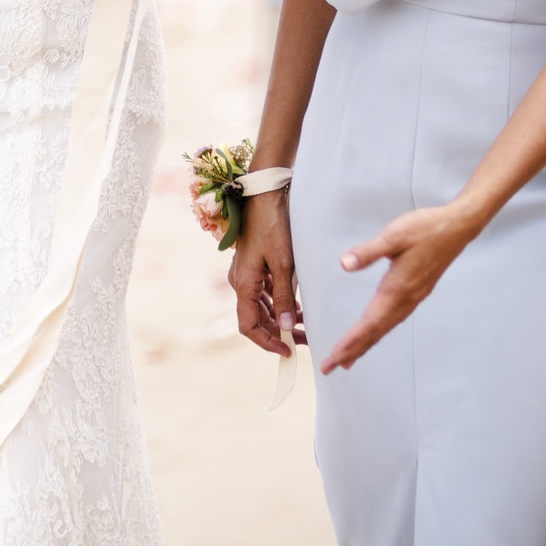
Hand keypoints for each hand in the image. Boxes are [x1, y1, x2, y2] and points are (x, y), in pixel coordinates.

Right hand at [230, 188, 304, 357]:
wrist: (265, 194)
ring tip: (305, 324)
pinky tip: (296, 304)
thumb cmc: (273, 226)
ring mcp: (246, 272)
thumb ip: (283, 297)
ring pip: (261, 306)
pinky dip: (279, 302)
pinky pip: (263, 291)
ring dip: (279, 318)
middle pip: (255, 318)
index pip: (249, 326)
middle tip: (304, 340)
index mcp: (243, 284)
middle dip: (278, 332)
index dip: (267, 343)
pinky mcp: (253, 264)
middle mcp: (240, 281)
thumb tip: (284, 327)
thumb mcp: (282, 264)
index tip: (288, 351)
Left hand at [320, 200, 477, 372]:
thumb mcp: (394, 235)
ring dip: (365, 343)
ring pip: (385, 327)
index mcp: (397, 288)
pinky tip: (373, 331)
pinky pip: (393, 318)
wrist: (457, 228)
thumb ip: (369, 251)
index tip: (334, 358)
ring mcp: (413, 297)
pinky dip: (378, 330)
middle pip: (375, 331)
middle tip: (331, 366)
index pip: (369, 323)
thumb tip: (344, 264)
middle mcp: (406, 298)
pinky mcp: (417, 291)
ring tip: (348, 357)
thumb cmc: (425, 228)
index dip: (350, 342)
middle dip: (353, 350)